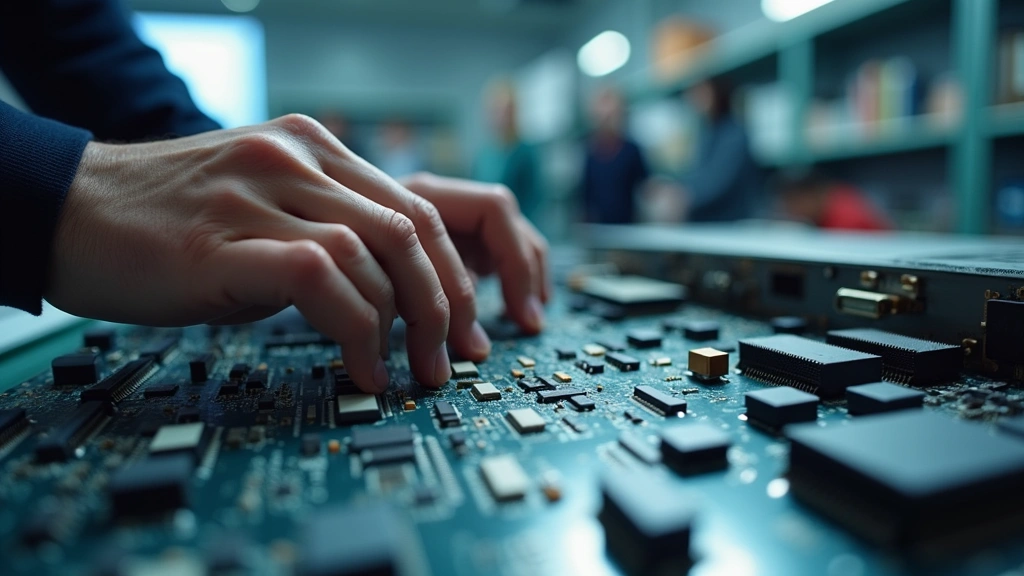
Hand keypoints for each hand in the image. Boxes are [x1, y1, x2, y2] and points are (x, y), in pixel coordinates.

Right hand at [48, 114, 547, 392]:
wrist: (69, 210)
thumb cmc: (167, 222)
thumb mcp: (262, 207)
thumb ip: (322, 228)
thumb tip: (384, 292)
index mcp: (312, 147)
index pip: (416, 205)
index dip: (453, 273)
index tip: (465, 324)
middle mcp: (296, 158)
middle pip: (411, 229)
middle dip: (446, 304)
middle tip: (452, 358)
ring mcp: (262, 194)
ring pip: (375, 253)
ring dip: (406, 325)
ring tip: (406, 373)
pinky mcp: (228, 240)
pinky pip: (323, 279)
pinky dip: (357, 330)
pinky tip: (361, 368)